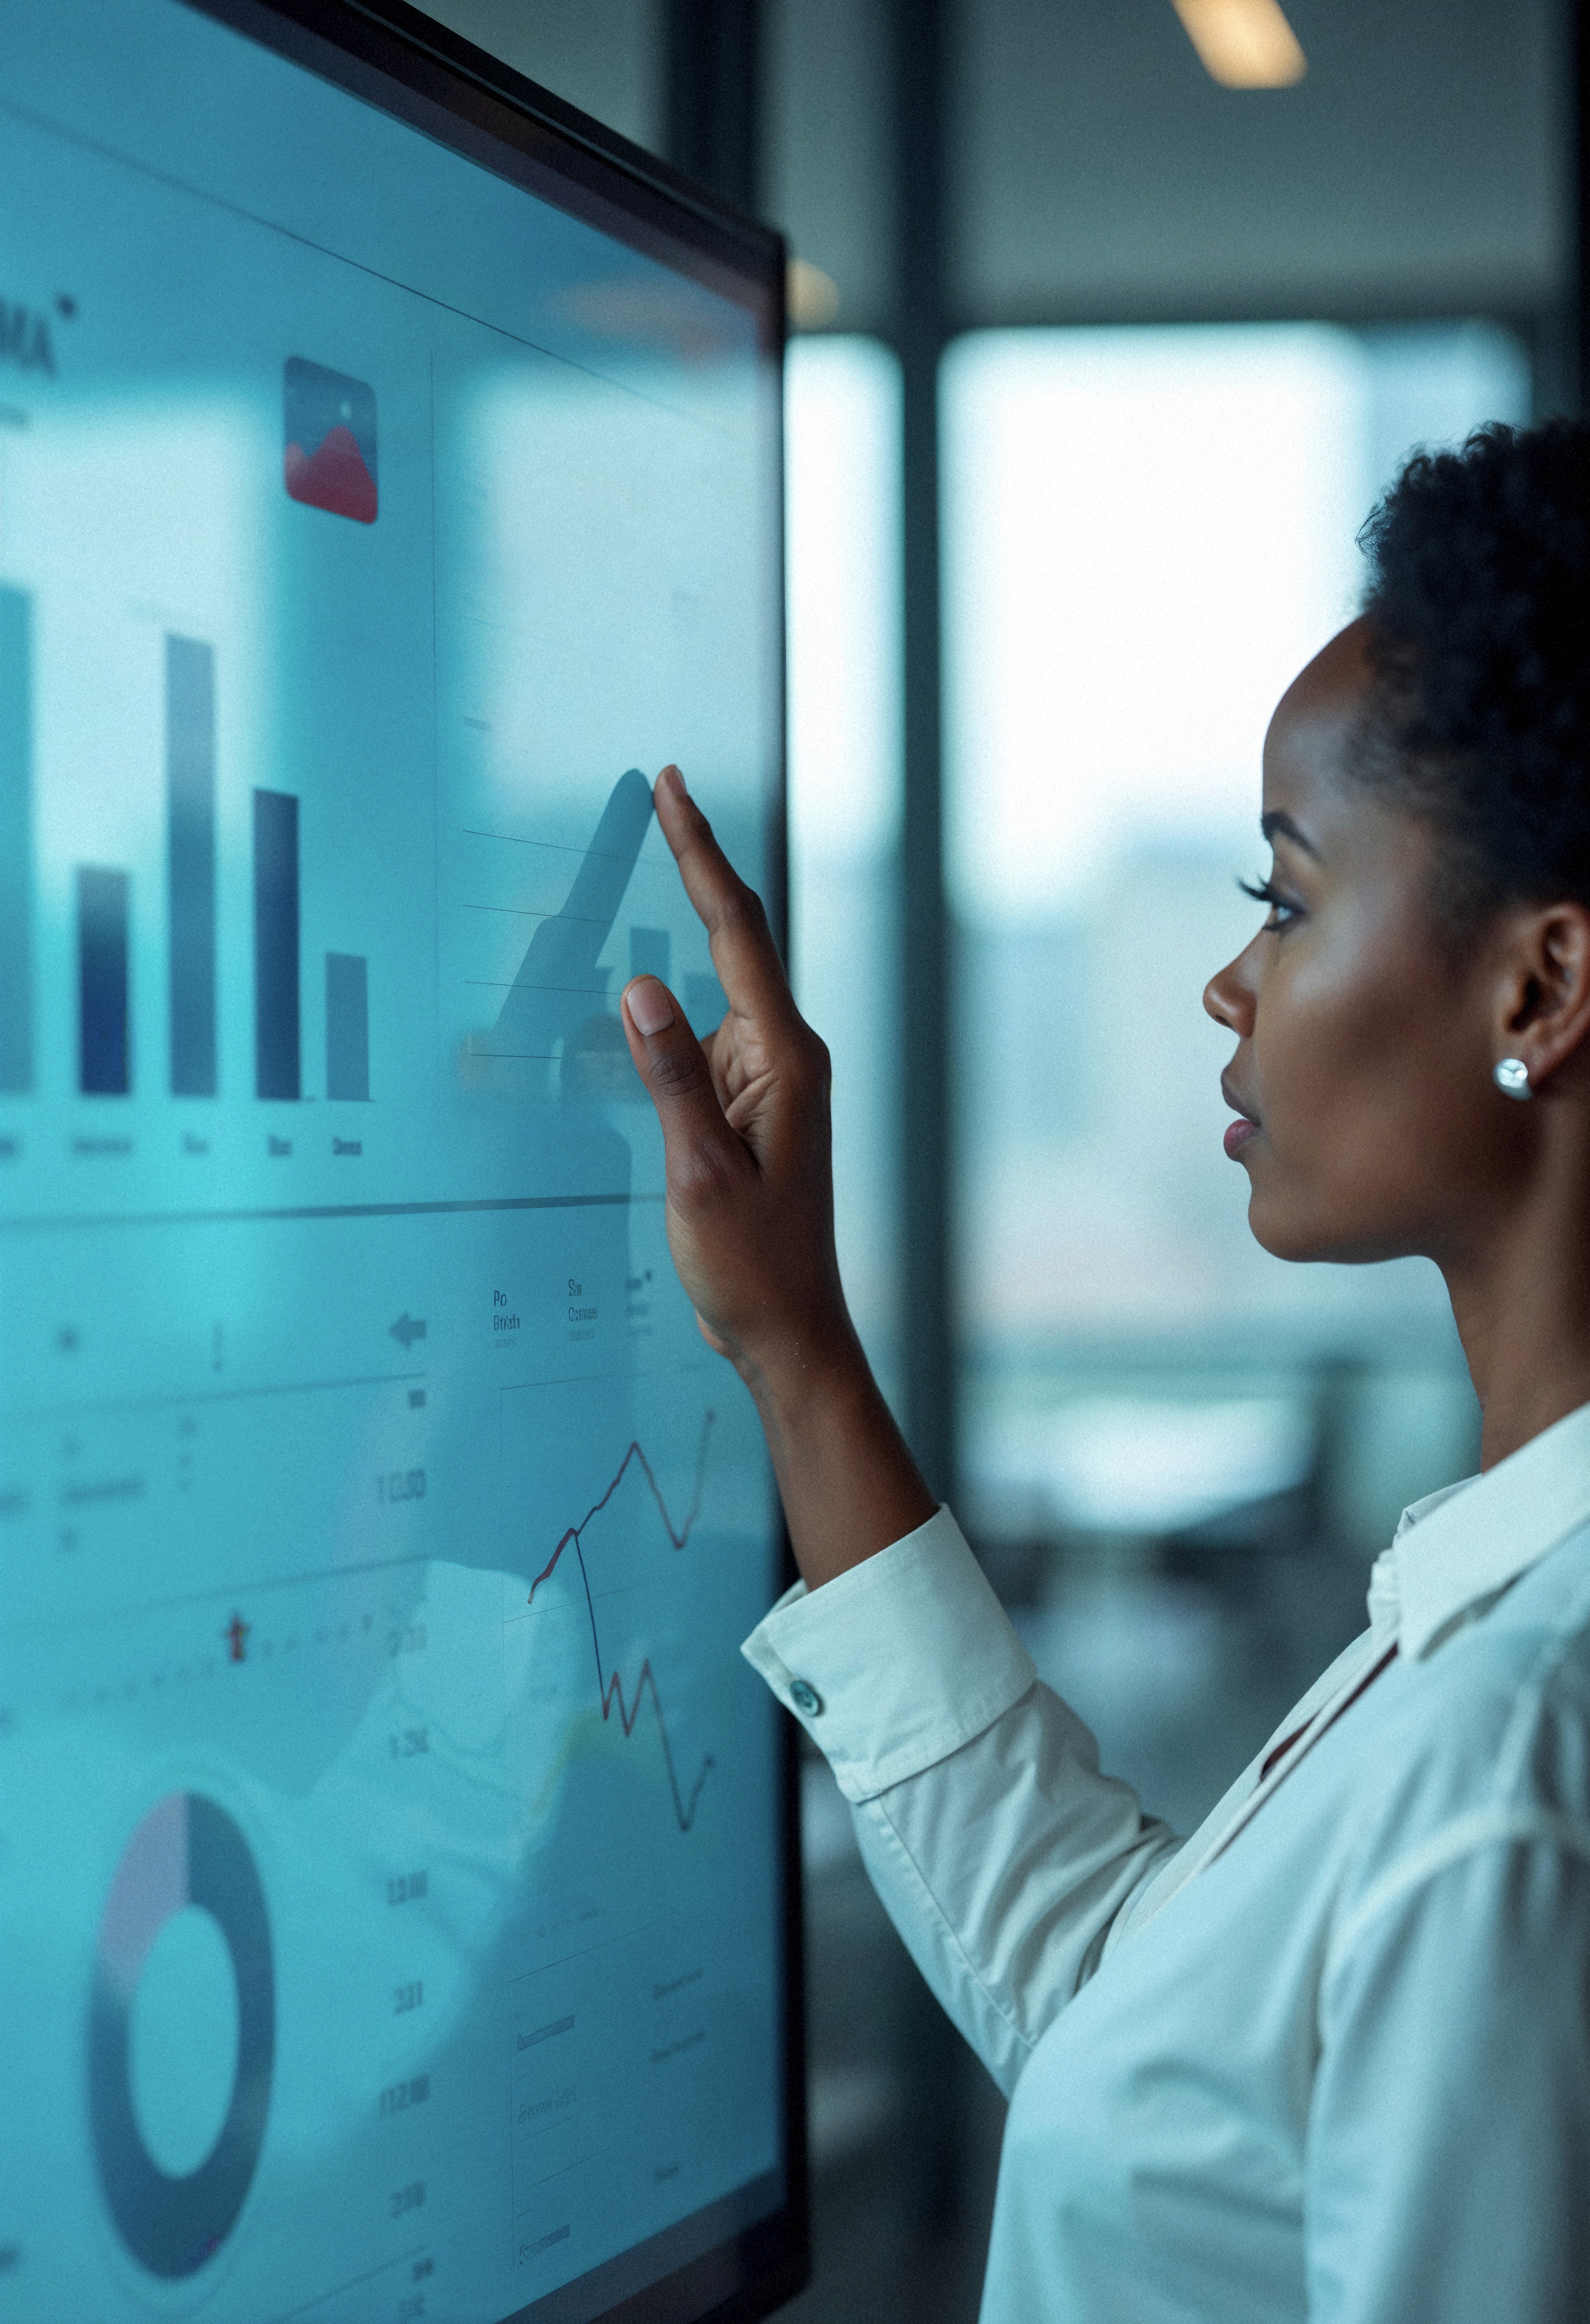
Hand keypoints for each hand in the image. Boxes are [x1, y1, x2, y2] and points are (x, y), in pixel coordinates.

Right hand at [620, 765, 933, 1586]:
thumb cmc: (751, 1267)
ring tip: (649, 876)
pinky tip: (645, 1003)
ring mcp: (771, 1081)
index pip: (735, 933)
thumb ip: (669, 1077)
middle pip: (733, 941)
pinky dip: (672, 1013)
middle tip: (663, 788)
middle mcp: (785, 1057)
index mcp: (783, 1060)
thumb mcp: (697, 1173)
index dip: (700, 855)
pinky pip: (705, 1039)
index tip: (675, 789)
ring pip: (714, 992)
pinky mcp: (752, 1108)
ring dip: (682, 940)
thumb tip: (641, 988)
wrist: (789, 1333)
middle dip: (695, 866)